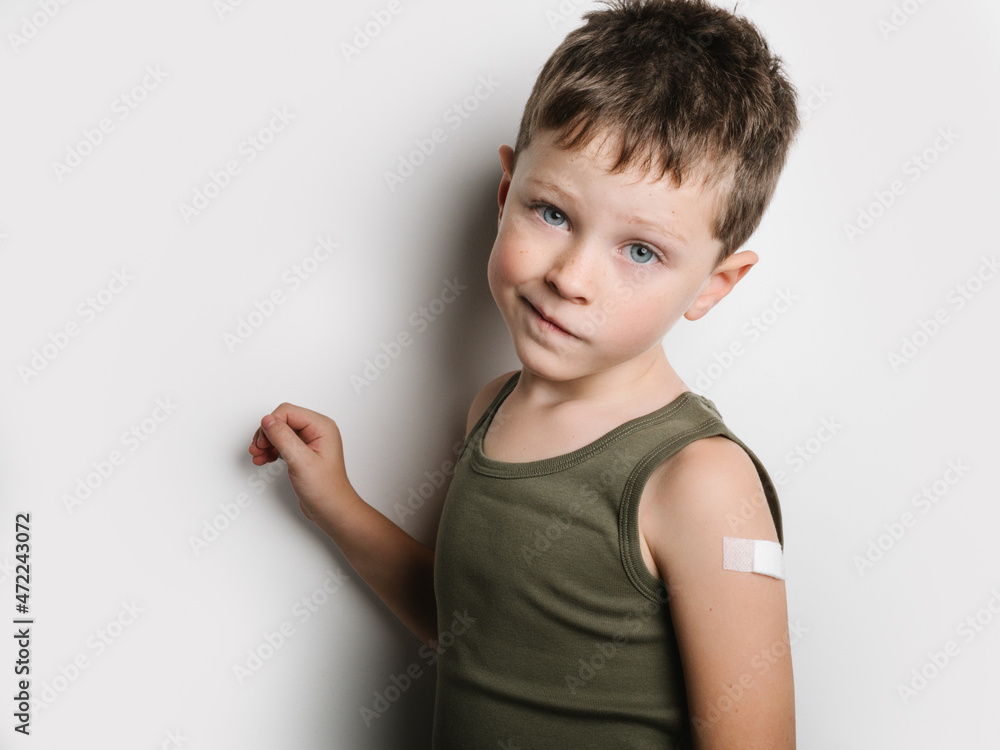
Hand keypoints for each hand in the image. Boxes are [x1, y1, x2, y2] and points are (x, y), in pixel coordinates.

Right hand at [248, 403, 354, 523]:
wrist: (331, 510)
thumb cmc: (325, 489)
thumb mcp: (301, 461)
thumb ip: (283, 437)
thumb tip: (268, 420)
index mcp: (322, 427)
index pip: (287, 411)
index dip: (271, 424)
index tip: (263, 442)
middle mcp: (317, 431)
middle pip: (282, 420)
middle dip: (266, 434)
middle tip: (258, 449)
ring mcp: (309, 441)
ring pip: (279, 431)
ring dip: (265, 442)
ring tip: (258, 456)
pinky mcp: (302, 452)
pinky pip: (281, 443)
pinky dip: (270, 449)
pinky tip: (264, 459)